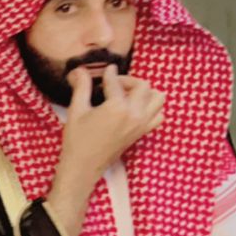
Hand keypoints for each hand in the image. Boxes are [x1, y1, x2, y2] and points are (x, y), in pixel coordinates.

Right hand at [56, 66, 164, 184]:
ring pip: (158, 98)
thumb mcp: (76, 111)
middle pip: (143, 86)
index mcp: (117, 108)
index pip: (116, 83)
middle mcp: (135, 114)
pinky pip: (159, 115)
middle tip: (114, 84)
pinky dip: (152, 108)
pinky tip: (135, 108)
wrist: (84, 166)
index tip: (106, 70)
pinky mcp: (143, 132)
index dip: (109, 74)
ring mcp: (142, 124)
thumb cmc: (77, 139)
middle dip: (129, 81)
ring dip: (145, 92)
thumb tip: (80, 70)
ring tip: (128, 95)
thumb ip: (82, 87)